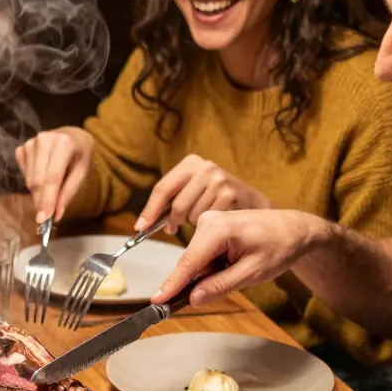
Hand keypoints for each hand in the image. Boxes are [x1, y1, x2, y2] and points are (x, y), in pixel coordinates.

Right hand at [15, 127, 94, 222]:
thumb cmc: (80, 155)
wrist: (72, 136)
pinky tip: (43, 176)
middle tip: (45, 218)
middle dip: (40, 201)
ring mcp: (30, 143)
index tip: (43, 219)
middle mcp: (44, 140)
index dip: (47, 200)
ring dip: (37, 193)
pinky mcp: (22, 148)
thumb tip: (55, 215)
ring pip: (29, 180)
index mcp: (63, 143)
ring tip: (51, 191)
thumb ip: (68, 193)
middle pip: (37, 180)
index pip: (52, 178)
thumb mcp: (82, 173)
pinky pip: (24, 174)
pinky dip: (32, 182)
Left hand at [136, 155, 271, 233]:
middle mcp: (206, 168)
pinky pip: (207, 220)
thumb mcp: (192, 189)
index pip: (163, 188)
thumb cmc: (214, 198)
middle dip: (174, 221)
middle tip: (176, 226)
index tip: (140, 227)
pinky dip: (207, 225)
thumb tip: (144, 223)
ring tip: (202, 216)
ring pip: (192, 216)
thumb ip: (171, 200)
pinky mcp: (231, 195)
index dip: (150, 211)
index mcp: (191, 163)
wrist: (251, 202)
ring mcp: (220, 180)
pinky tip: (215, 218)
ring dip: (193, 223)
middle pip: (177, 206)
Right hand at [151, 209, 329, 306]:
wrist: (293, 228)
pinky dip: (214, 264)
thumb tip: (194, 298)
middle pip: (191, 262)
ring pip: (196, 259)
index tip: (157, 301)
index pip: (189, 263)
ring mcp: (208, 221)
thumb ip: (221, 285)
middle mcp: (208, 221)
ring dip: (211, 272)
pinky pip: (202, 253)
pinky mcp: (209, 225)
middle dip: (202, 280)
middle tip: (232, 282)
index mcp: (219, 229)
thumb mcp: (253, 272)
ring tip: (240, 267)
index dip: (172, 284)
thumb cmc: (279, 246)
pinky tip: (235, 261)